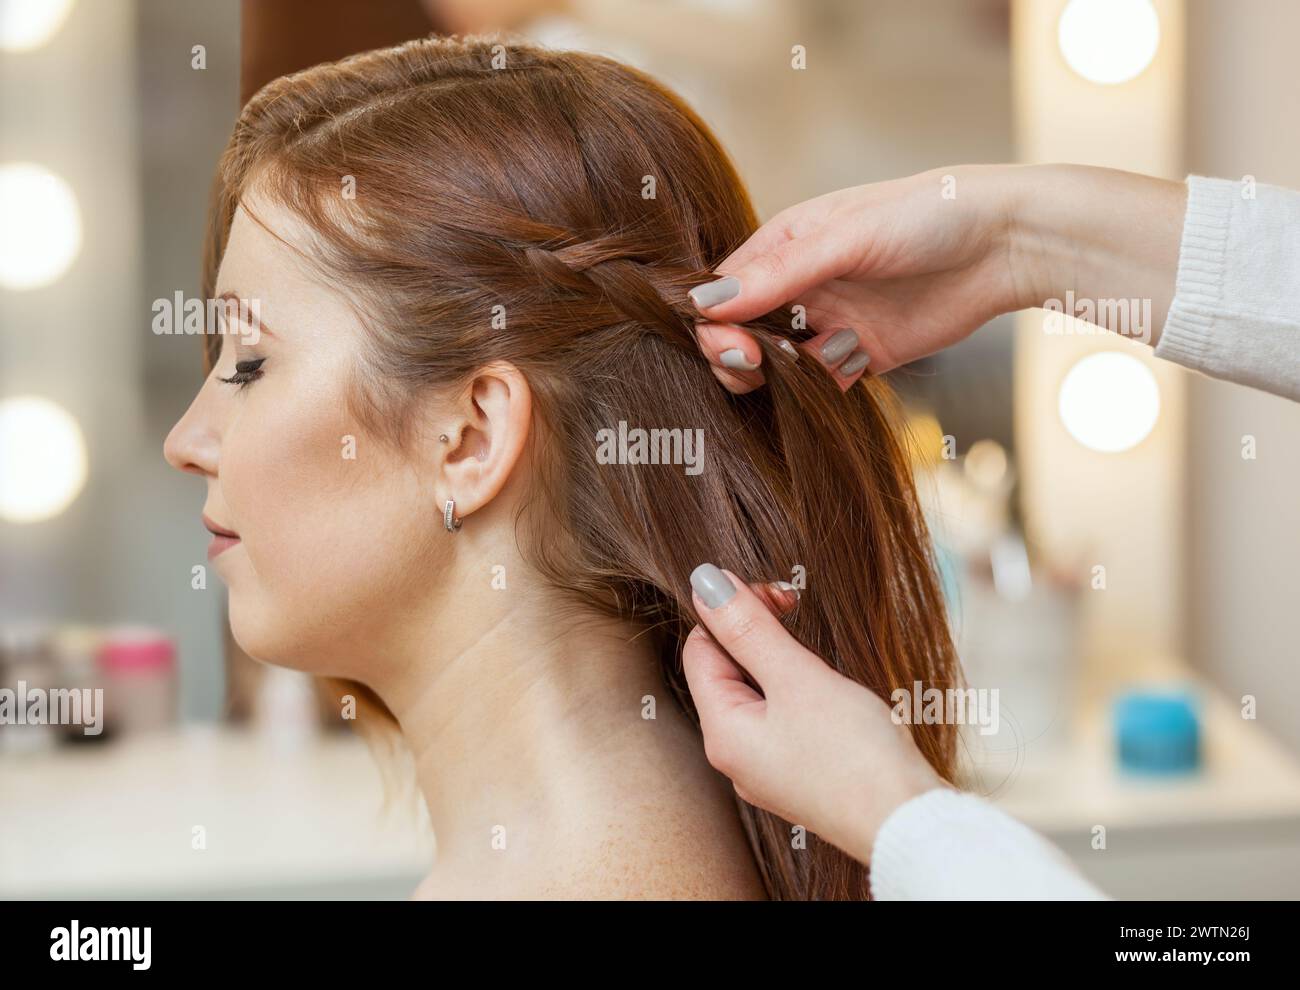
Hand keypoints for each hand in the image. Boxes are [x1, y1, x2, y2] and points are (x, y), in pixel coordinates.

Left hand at [682, 564, 945, 865]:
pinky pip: (784, 719)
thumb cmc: (854, 757)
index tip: (779, 595)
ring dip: (783, 661)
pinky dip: (800, 691)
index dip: (732, 611)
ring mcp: (767, 770)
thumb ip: (749, 628)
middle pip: (727, 671)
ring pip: (759, 694)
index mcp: (722, 733)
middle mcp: (736, 756)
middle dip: (758, 634)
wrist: (909, 824)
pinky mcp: (799, 776)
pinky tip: (832, 691)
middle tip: (798, 611)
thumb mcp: (797, 679)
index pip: (701, 649)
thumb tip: (705, 582)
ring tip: (821, 658)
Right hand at [690, 163, 1184, 393]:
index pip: (724, 291)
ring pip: (772, 364)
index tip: (732, 344)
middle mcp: (799, 285)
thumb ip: (780, 274)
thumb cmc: (929, 215)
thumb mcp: (847, 236)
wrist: (1004, 245)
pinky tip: (837, 372)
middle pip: (739, 333)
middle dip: (736, 354)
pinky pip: (816, 384)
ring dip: (772, 376)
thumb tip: (710, 304)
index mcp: (784, 244)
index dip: (715, 322)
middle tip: (754, 365)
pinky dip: (812, 390)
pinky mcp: (858, 356)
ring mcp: (828, 322)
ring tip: (801, 366)